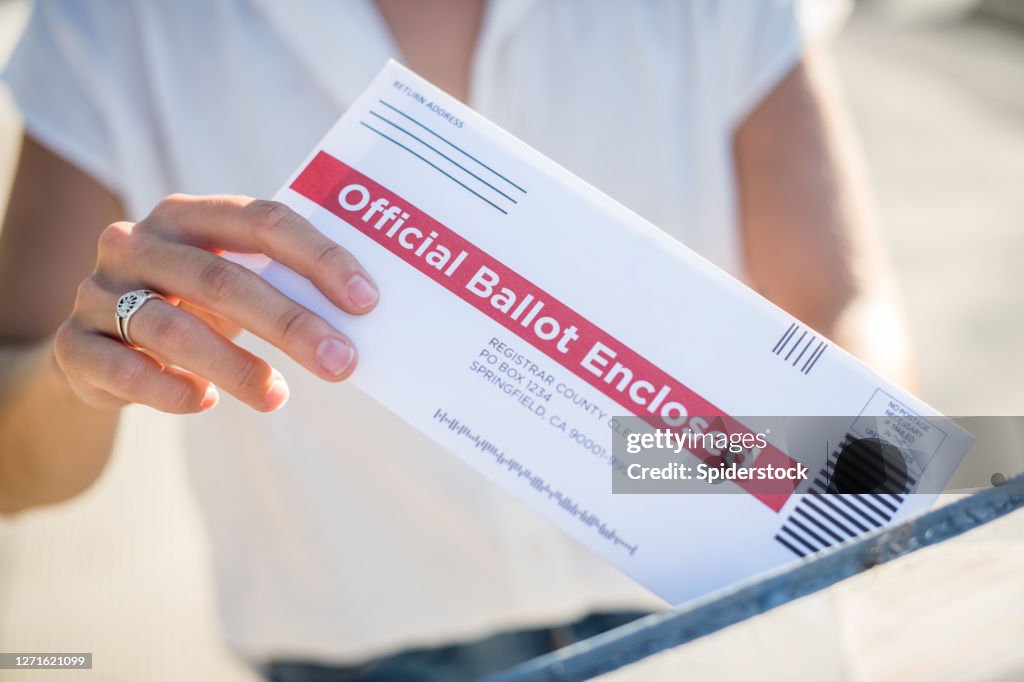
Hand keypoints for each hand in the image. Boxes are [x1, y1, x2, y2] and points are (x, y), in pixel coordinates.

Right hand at [53, 194, 377, 412]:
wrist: (101, 348)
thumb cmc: (192, 308)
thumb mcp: (231, 282)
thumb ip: (281, 284)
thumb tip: (362, 317)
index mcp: (188, 215)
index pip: (262, 221)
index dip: (318, 258)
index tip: (367, 301)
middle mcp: (136, 243)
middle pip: (222, 279)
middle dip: (290, 324)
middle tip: (342, 362)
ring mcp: (98, 293)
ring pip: (172, 328)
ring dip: (235, 367)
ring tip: (278, 397)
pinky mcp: (74, 345)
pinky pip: (124, 371)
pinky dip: (170, 390)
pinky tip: (204, 402)